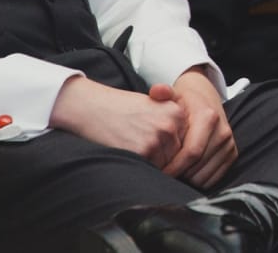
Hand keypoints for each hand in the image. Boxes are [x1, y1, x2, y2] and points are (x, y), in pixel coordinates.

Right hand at [49, 75, 186, 167]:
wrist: (92, 107)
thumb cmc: (121, 109)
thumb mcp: (153, 106)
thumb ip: (171, 123)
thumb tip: (185, 152)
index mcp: (176, 112)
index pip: (185, 141)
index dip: (171, 148)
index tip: (155, 145)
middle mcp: (170, 124)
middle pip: (176, 155)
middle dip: (162, 158)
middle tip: (141, 148)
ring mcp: (157, 138)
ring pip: (164, 165)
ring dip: (152, 165)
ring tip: (133, 149)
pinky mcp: (142, 151)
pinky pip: (150, 170)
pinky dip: (141, 168)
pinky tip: (128, 155)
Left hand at [160, 67, 237, 188]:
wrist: (206, 97)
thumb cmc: (185, 101)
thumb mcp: (173, 95)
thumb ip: (162, 93)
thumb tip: (157, 90)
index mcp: (209, 118)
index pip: (191, 152)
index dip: (174, 167)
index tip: (159, 172)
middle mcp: (223, 131)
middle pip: (198, 167)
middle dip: (179, 175)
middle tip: (163, 176)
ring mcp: (229, 144)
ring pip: (206, 176)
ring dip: (188, 179)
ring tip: (175, 172)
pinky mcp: (232, 153)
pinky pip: (214, 178)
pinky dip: (199, 181)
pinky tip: (187, 172)